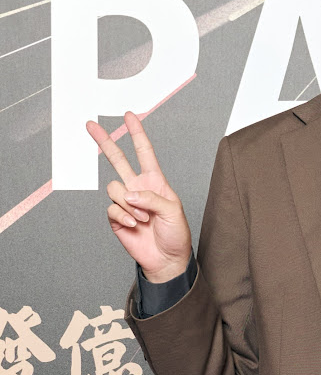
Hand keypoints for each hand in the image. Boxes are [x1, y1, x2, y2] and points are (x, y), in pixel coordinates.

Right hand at [86, 111, 191, 282]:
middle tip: (90, 125)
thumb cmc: (176, 233)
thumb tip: (129, 194)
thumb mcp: (173, 210)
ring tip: (145, 219)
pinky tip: (135, 225)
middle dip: (104, 142)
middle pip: (117, 160)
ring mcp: (126, 203)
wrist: (166, 259)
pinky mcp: (116, 218)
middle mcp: (138, 188)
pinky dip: (124, 217)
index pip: (144, 152)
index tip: (129, 115)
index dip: (137, 133)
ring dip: (130, 204)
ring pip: (114, 188)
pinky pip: (112, 209)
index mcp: (155, 181)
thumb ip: (152, 198)